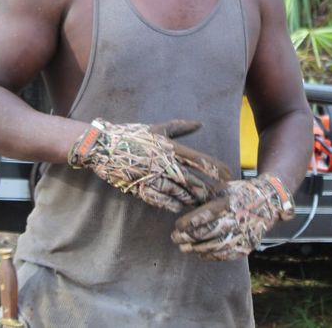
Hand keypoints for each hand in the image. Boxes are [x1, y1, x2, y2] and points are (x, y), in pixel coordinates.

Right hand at [68, 118, 230, 211]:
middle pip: (192, 180)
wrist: (103, 147)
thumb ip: (180, 127)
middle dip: (207, 189)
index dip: (216, 168)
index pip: (199, 159)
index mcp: (169, 147)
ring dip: (191, 199)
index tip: (228, 175)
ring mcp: (152, 177)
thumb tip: (200, 124)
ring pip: (178, 192)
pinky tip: (179, 208)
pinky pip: (160, 200)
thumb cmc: (132, 135)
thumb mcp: (157, 128)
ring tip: (202, 203)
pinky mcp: (140, 188)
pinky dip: (171, 204)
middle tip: (220, 196)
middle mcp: (163, 163)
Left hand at [171, 174, 294, 259]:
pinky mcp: (247, 245)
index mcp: (229, 203)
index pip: (204, 216)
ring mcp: (243, 234)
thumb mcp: (224, 189)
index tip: (177, 226)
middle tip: (175, 238)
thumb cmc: (240, 193)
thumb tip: (184, 203)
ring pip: (215, 246)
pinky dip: (211, 255)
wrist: (268, 202)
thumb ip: (206, 198)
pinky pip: (226, 254)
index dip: (188, 223)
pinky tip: (200, 253)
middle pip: (207, 232)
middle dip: (188, 237)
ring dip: (196, 248)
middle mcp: (236, 219)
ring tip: (184, 248)